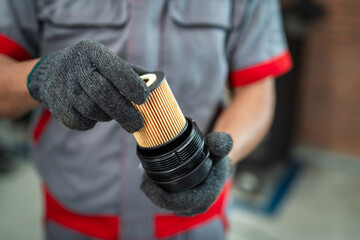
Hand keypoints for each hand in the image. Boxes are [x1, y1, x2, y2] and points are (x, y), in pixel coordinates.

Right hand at [27, 40, 148, 131]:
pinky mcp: (58, 107)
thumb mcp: (109, 62)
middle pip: (102, 92)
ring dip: (108, 116)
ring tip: (112, 112)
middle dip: (124, 111)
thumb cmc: (93, 69)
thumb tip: (159, 87)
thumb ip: (133, 73)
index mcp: (93, 52)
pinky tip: (93, 114)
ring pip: (92, 110)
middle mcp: (76, 66)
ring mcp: (64, 87)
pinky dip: (92, 122)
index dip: (131, 85)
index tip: (144, 99)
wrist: (52, 74)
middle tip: (138, 124)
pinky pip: (82, 122)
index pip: (114, 68)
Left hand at [140, 132, 232, 215]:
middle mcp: (196, 206)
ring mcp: (188, 207)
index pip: (176, 202)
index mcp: (205, 197)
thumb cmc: (218, 160)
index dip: (158, 195)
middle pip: (167, 204)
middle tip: (142, 177)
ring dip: (153, 192)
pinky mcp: (182, 205)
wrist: (219, 169)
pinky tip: (150, 180)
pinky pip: (166, 202)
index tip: (145, 182)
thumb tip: (213, 141)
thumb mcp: (220, 150)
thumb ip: (220, 144)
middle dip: (152, 192)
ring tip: (145, 176)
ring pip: (165, 203)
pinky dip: (157, 192)